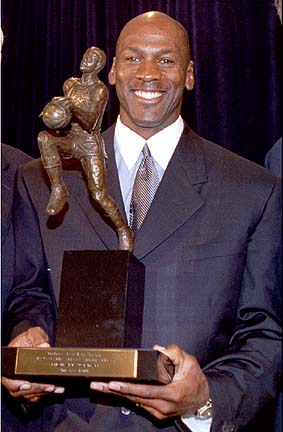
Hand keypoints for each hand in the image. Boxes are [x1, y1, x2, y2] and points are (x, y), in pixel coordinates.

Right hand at [2, 327, 64, 402]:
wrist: (31, 341)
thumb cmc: (28, 339)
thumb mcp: (32, 335)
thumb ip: (37, 340)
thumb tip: (44, 346)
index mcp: (9, 364)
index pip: (8, 378)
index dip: (16, 384)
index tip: (27, 384)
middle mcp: (12, 376)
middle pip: (19, 390)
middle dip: (35, 389)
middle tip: (50, 386)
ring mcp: (19, 383)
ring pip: (28, 394)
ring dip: (43, 392)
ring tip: (56, 388)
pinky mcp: (29, 387)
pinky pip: (34, 395)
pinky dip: (45, 393)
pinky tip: (57, 389)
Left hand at [90, 344, 209, 419]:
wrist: (204, 400)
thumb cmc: (196, 380)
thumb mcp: (189, 362)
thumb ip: (173, 352)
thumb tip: (157, 348)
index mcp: (171, 394)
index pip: (144, 391)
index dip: (127, 388)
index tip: (113, 383)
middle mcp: (163, 406)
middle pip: (134, 398)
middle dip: (114, 391)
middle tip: (97, 385)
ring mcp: (159, 412)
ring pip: (134, 402)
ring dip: (117, 394)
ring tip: (101, 386)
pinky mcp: (157, 414)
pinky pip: (139, 404)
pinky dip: (127, 396)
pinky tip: (115, 390)